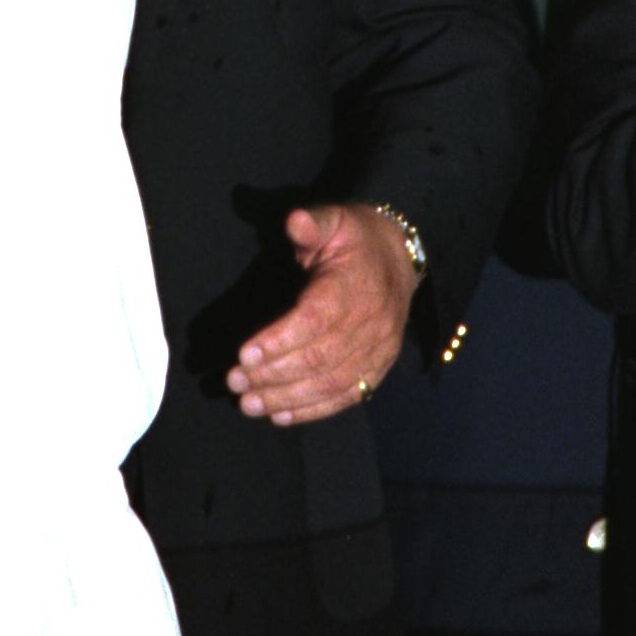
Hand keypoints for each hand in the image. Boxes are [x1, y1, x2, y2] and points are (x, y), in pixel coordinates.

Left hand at [226, 202, 421, 425]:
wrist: (401, 258)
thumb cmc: (356, 239)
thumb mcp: (334, 220)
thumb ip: (312, 223)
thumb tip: (294, 221)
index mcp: (352, 287)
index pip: (314, 320)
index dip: (279, 340)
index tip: (243, 354)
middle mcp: (369, 324)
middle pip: (319, 358)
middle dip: (273, 375)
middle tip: (234, 382)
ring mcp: (377, 351)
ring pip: (330, 383)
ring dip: (286, 398)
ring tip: (248, 404)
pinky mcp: (378, 368)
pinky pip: (347, 396)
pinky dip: (313, 410)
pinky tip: (280, 415)